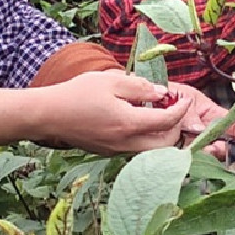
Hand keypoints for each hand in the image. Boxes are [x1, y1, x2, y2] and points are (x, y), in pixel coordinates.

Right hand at [38, 70, 189, 154]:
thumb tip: (162, 93)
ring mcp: (117, 151)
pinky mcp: (108, 152)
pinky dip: (145, 137)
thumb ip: (140, 87)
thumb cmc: (77, 94)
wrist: (48, 115)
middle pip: (166, 145)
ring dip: (161, 135)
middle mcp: (126, 143)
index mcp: (129, 124)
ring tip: (156, 112)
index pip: (168, 122)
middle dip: (176, 128)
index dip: (181, 109)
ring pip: (151, 150)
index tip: (185, 98)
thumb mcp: (111, 81)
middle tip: (173, 108)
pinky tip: (137, 119)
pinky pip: (136, 149)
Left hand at [168, 81, 234, 158]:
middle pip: (220, 142)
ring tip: (201, 151)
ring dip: (206, 154)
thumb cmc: (167, 93)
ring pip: (205, 152)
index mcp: (209, 112)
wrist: (146, 98)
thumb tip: (199, 130)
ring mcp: (191, 140)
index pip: (231, 121)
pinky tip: (186, 155)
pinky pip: (187, 158)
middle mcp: (203, 129)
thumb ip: (190, 113)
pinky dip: (188, 158)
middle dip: (222, 147)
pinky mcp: (177, 149)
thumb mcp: (181, 97)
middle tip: (216, 148)